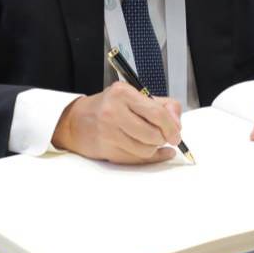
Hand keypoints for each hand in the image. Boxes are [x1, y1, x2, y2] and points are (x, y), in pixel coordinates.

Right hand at [51, 81, 182, 163]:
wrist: (76, 121)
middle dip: (163, 139)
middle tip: (164, 138)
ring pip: (146, 149)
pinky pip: (135, 159)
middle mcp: (114, 111)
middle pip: (153, 134)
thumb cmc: (109, 107)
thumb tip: (177, 124)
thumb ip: (162, 106)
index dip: (172, 126)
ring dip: (153, 148)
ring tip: (149, 141)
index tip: (176, 133)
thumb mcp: (134, 96)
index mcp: (123, 93)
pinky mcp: (106, 148)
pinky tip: (148, 152)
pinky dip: (146, 157)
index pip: (157, 113)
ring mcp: (108, 131)